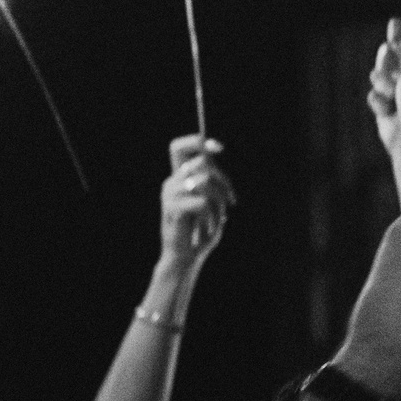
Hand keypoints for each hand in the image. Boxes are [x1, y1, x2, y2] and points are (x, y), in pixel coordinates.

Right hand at [159, 135, 234, 268]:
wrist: (185, 259)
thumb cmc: (200, 233)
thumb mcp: (211, 203)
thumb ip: (211, 181)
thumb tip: (213, 157)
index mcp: (179, 178)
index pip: (178, 147)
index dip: (197, 141)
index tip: (219, 148)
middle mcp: (172, 182)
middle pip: (203, 162)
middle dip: (224, 180)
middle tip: (230, 201)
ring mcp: (170, 195)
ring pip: (205, 179)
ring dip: (220, 200)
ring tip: (219, 217)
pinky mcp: (172, 209)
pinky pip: (202, 201)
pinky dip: (212, 215)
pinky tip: (208, 227)